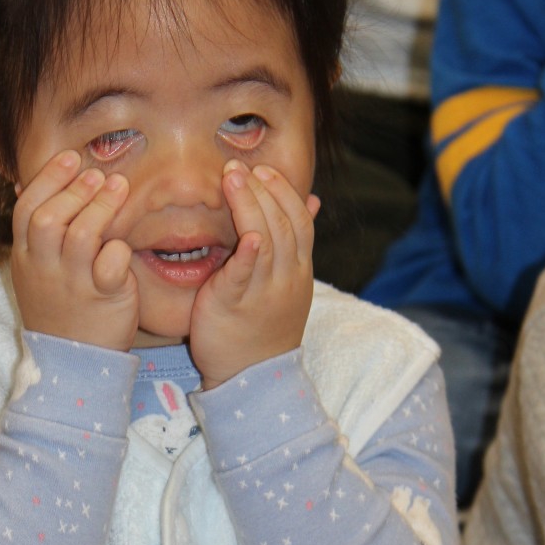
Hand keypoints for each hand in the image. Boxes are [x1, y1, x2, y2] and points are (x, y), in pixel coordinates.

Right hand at [11, 151, 137, 348]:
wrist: (73, 362)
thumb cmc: (60, 307)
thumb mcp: (35, 270)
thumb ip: (34, 231)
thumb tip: (26, 184)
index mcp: (26, 258)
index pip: (26, 209)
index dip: (48, 179)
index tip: (71, 158)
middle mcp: (45, 269)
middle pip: (48, 219)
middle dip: (75, 190)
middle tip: (98, 174)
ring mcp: (73, 285)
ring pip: (81, 235)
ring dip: (101, 207)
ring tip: (118, 188)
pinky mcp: (103, 299)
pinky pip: (111, 266)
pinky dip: (119, 250)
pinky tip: (123, 246)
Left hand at [189, 160, 316, 388]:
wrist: (252, 377)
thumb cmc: (263, 328)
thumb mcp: (288, 282)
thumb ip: (296, 242)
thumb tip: (312, 200)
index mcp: (298, 270)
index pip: (299, 221)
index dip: (283, 192)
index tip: (263, 170)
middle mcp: (287, 277)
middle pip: (283, 224)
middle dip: (262, 191)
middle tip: (240, 167)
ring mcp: (264, 292)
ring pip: (267, 241)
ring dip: (250, 206)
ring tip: (232, 179)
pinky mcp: (236, 305)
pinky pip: (247, 276)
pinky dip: (251, 254)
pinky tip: (248, 235)